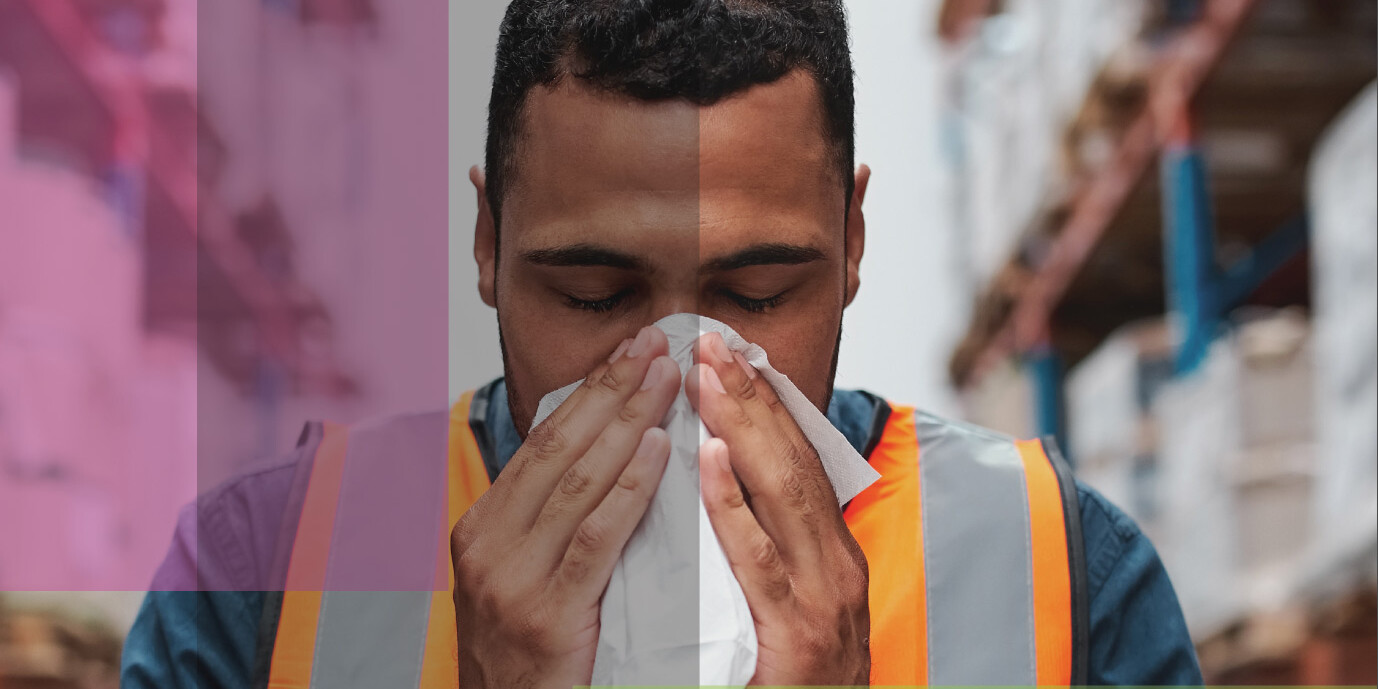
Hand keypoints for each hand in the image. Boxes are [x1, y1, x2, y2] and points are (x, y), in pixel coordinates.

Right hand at [451, 325, 679, 688]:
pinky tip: (660, 451)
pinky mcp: (546, 615)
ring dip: (628, 421)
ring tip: (667, 379)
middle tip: (656, 344)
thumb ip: (554, 522)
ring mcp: (510, 580)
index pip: (543, 442)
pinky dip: (629, 488)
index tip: (631, 349)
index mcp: (482, 528)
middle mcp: (487, 545)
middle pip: (558, 447)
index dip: (591, 390)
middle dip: (612, 389)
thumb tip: (609, 451)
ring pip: (577, 481)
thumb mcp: (526, 578)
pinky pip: (595, 538)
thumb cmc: (533, 655)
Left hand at [687, 332, 870, 686]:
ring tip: (707, 374)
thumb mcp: (790, 607)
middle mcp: (838, 567)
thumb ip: (769, 552)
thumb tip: (724, 485)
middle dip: (753, 397)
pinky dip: (732, 503)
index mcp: (834, 555)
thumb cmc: (793, 684)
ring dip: (742, 426)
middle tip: (712, 341)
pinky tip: (706, 458)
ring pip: (783, 492)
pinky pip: (758, 558)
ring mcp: (824, 600)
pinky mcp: (798, 636)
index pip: (802, 461)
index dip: (768, 405)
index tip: (734, 355)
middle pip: (794, 461)